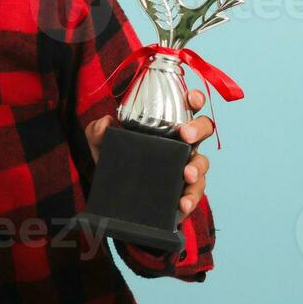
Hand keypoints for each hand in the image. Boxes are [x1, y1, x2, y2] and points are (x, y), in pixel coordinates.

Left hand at [84, 88, 214, 221]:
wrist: (113, 197)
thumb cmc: (117, 162)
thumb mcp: (103, 146)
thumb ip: (98, 132)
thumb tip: (104, 122)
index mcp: (167, 127)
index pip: (186, 107)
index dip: (194, 99)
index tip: (191, 99)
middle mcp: (181, 144)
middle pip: (204, 129)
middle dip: (199, 129)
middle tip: (187, 135)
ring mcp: (186, 167)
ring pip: (203, 163)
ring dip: (198, 168)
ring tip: (187, 175)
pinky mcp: (184, 192)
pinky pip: (195, 194)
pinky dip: (191, 199)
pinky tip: (182, 204)